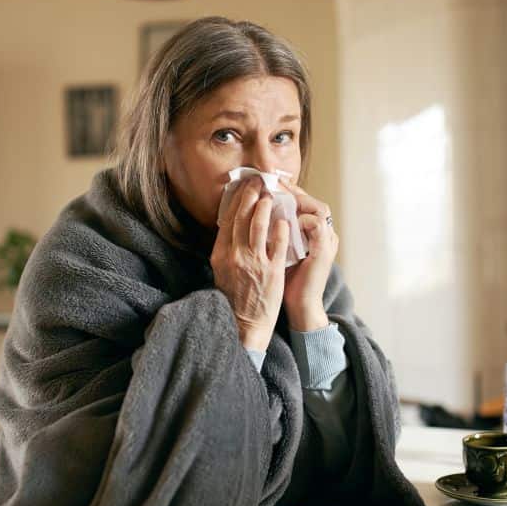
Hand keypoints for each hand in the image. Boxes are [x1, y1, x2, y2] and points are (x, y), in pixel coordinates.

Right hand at [211, 176, 289, 351]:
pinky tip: (285, 219)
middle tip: (258, 182)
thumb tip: (231, 227)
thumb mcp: (222, 271)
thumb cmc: (234, 297)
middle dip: (251, 196)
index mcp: (221, 254)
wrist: (244, 323)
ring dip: (265, 207)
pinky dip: (281, 229)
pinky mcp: (271, 271)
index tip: (244, 187)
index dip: (237, 200)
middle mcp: (236, 255)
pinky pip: (277, 244)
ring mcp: (254, 262)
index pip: (228, 220)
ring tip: (271, 196)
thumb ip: (226, 249)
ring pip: (259, 226)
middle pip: (242, 218)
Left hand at [279, 178, 337, 331]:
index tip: (264, 183)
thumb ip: (273, 234)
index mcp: (313, 232)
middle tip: (268, 182)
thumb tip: (251, 215)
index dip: (285, 192)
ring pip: (317, 207)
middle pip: (310, 200)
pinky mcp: (324, 250)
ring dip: (296, 200)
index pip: (302, 203)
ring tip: (275, 195)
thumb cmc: (288, 281)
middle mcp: (323, 233)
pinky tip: (282, 218)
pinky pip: (316, 224)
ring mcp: (326, 240)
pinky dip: (300, 219)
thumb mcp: (279, 252)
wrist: (300, 306)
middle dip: (289, 190)